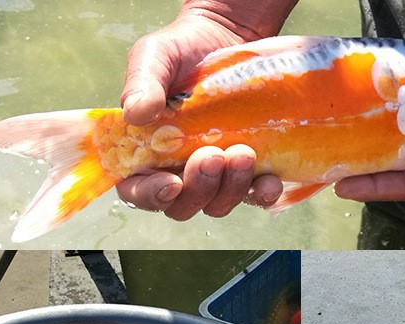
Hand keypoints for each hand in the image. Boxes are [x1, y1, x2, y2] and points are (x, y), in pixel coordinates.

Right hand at [117, 12, 282, 218]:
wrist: (229, 36)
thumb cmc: (182, 51)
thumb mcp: (155, 57)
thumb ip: (141, 83)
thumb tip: (135, 114)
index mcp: (145, 155)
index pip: (138, 192)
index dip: (152, 196)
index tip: (171, 182)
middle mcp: (178, 173)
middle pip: (182, 206)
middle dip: (199, 188)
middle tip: (213, 155)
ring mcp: (215, 178)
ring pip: (218, 205)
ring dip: (231, 188)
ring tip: (243, 153)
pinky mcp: (248, 174)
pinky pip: (255, 198)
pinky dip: (262, 193)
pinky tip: (270, 178)